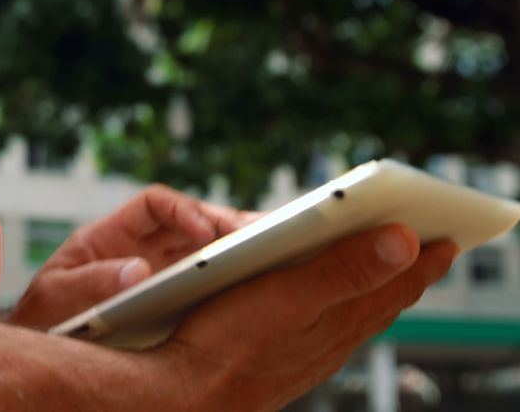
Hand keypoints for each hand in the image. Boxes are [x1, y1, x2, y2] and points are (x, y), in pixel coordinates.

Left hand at [10, 185, 258, 328]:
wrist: (45, 339)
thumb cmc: (45, 312)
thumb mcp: (59, 294)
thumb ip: (92, 280)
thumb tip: (138, 272)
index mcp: (113, 233)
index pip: (155, 204)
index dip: (182, 209)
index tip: (203, 230)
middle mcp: (141, 245)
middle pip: (191, 221)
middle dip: (224, 223)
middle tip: (257, 234)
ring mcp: (160, 269)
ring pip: (206, 246)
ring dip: (237, 245)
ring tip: (273, 251)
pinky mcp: (174, 296)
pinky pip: (209, 278)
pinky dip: (233, 276)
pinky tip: (259, 282)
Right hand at [132, 224, 457, 411]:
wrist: (187, 396)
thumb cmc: (227, 347)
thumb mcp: (288, 295)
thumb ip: (346, 268)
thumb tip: (404, 241)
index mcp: (339, 317)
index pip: (397, 284)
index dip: (424, 259)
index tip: (447, 238)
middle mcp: (331, 339)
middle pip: (382, 301)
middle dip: (407, 273)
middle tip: (430, 251)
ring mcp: (308, 352)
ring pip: (356, 318)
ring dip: (376, 291)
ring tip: (388, 273)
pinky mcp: (283, 358)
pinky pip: (327, 331)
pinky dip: (341, 310)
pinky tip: (327, 308)